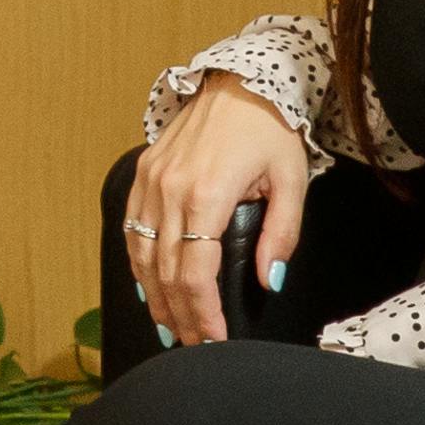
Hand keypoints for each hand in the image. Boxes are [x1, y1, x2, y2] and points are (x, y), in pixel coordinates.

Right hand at [136, 76, 313, 345]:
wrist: (239, 78)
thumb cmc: (270, 127)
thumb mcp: (291, 179)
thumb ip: (282, 234)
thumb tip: (270, 281)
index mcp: (207, 193)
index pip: (195, 272)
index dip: (202, 313)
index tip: (214, 341)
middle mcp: (170, 189)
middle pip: (167, 272)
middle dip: (180, 316)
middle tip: (194, 347)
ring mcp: (151, 180)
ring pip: (143, 255)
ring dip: (155, 298)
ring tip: (171, 329)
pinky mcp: (143, 172)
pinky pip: (132, 228)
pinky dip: (139, 264)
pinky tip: (150, 289)